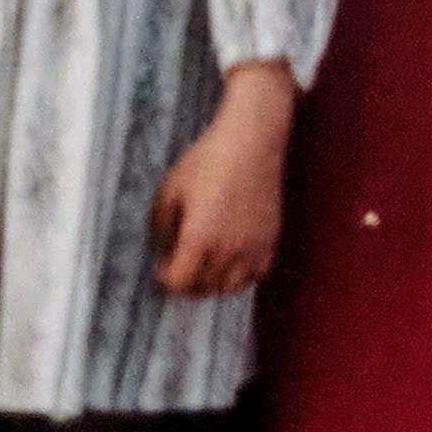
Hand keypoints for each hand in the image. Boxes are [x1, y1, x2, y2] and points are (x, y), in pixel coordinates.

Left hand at [149, 61, 294, 297]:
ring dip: (213, 283)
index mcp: (199, 239)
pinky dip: (240, 275)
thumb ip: (161, 224)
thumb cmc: (207, 160)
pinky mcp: (270, 240)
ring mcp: (253, 248)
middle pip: (203, 289)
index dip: (165, 277)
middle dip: (186, 282)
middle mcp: (228, 251)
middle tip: (179, 266)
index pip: (179, 283)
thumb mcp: (170, 188)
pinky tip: (231, 260)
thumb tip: (163, 245)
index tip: (162, 263)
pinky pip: (255, 275)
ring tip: (204, 265)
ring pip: (230, 288)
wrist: (250, 141)